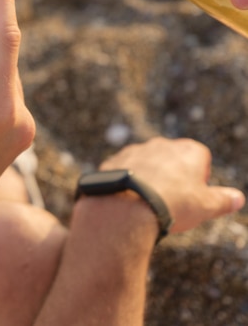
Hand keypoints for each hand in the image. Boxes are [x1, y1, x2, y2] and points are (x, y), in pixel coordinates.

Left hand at [99, 137, 244, 233]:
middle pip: (173, 158)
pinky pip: (125, 168)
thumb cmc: (174, 204)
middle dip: (174, 175)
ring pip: (148, 162)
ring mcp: (137, 149)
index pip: (201, 157)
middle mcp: (162, 144)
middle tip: (173, 200)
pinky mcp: (116, 159)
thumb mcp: (206, 206)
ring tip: (149, 201)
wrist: (130, 205)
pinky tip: (129, 198)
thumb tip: (238, 198)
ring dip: (150, 176)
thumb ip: (223, 200)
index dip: (200, 176)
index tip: (195, 194)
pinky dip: (128, 180)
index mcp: (188, 150)